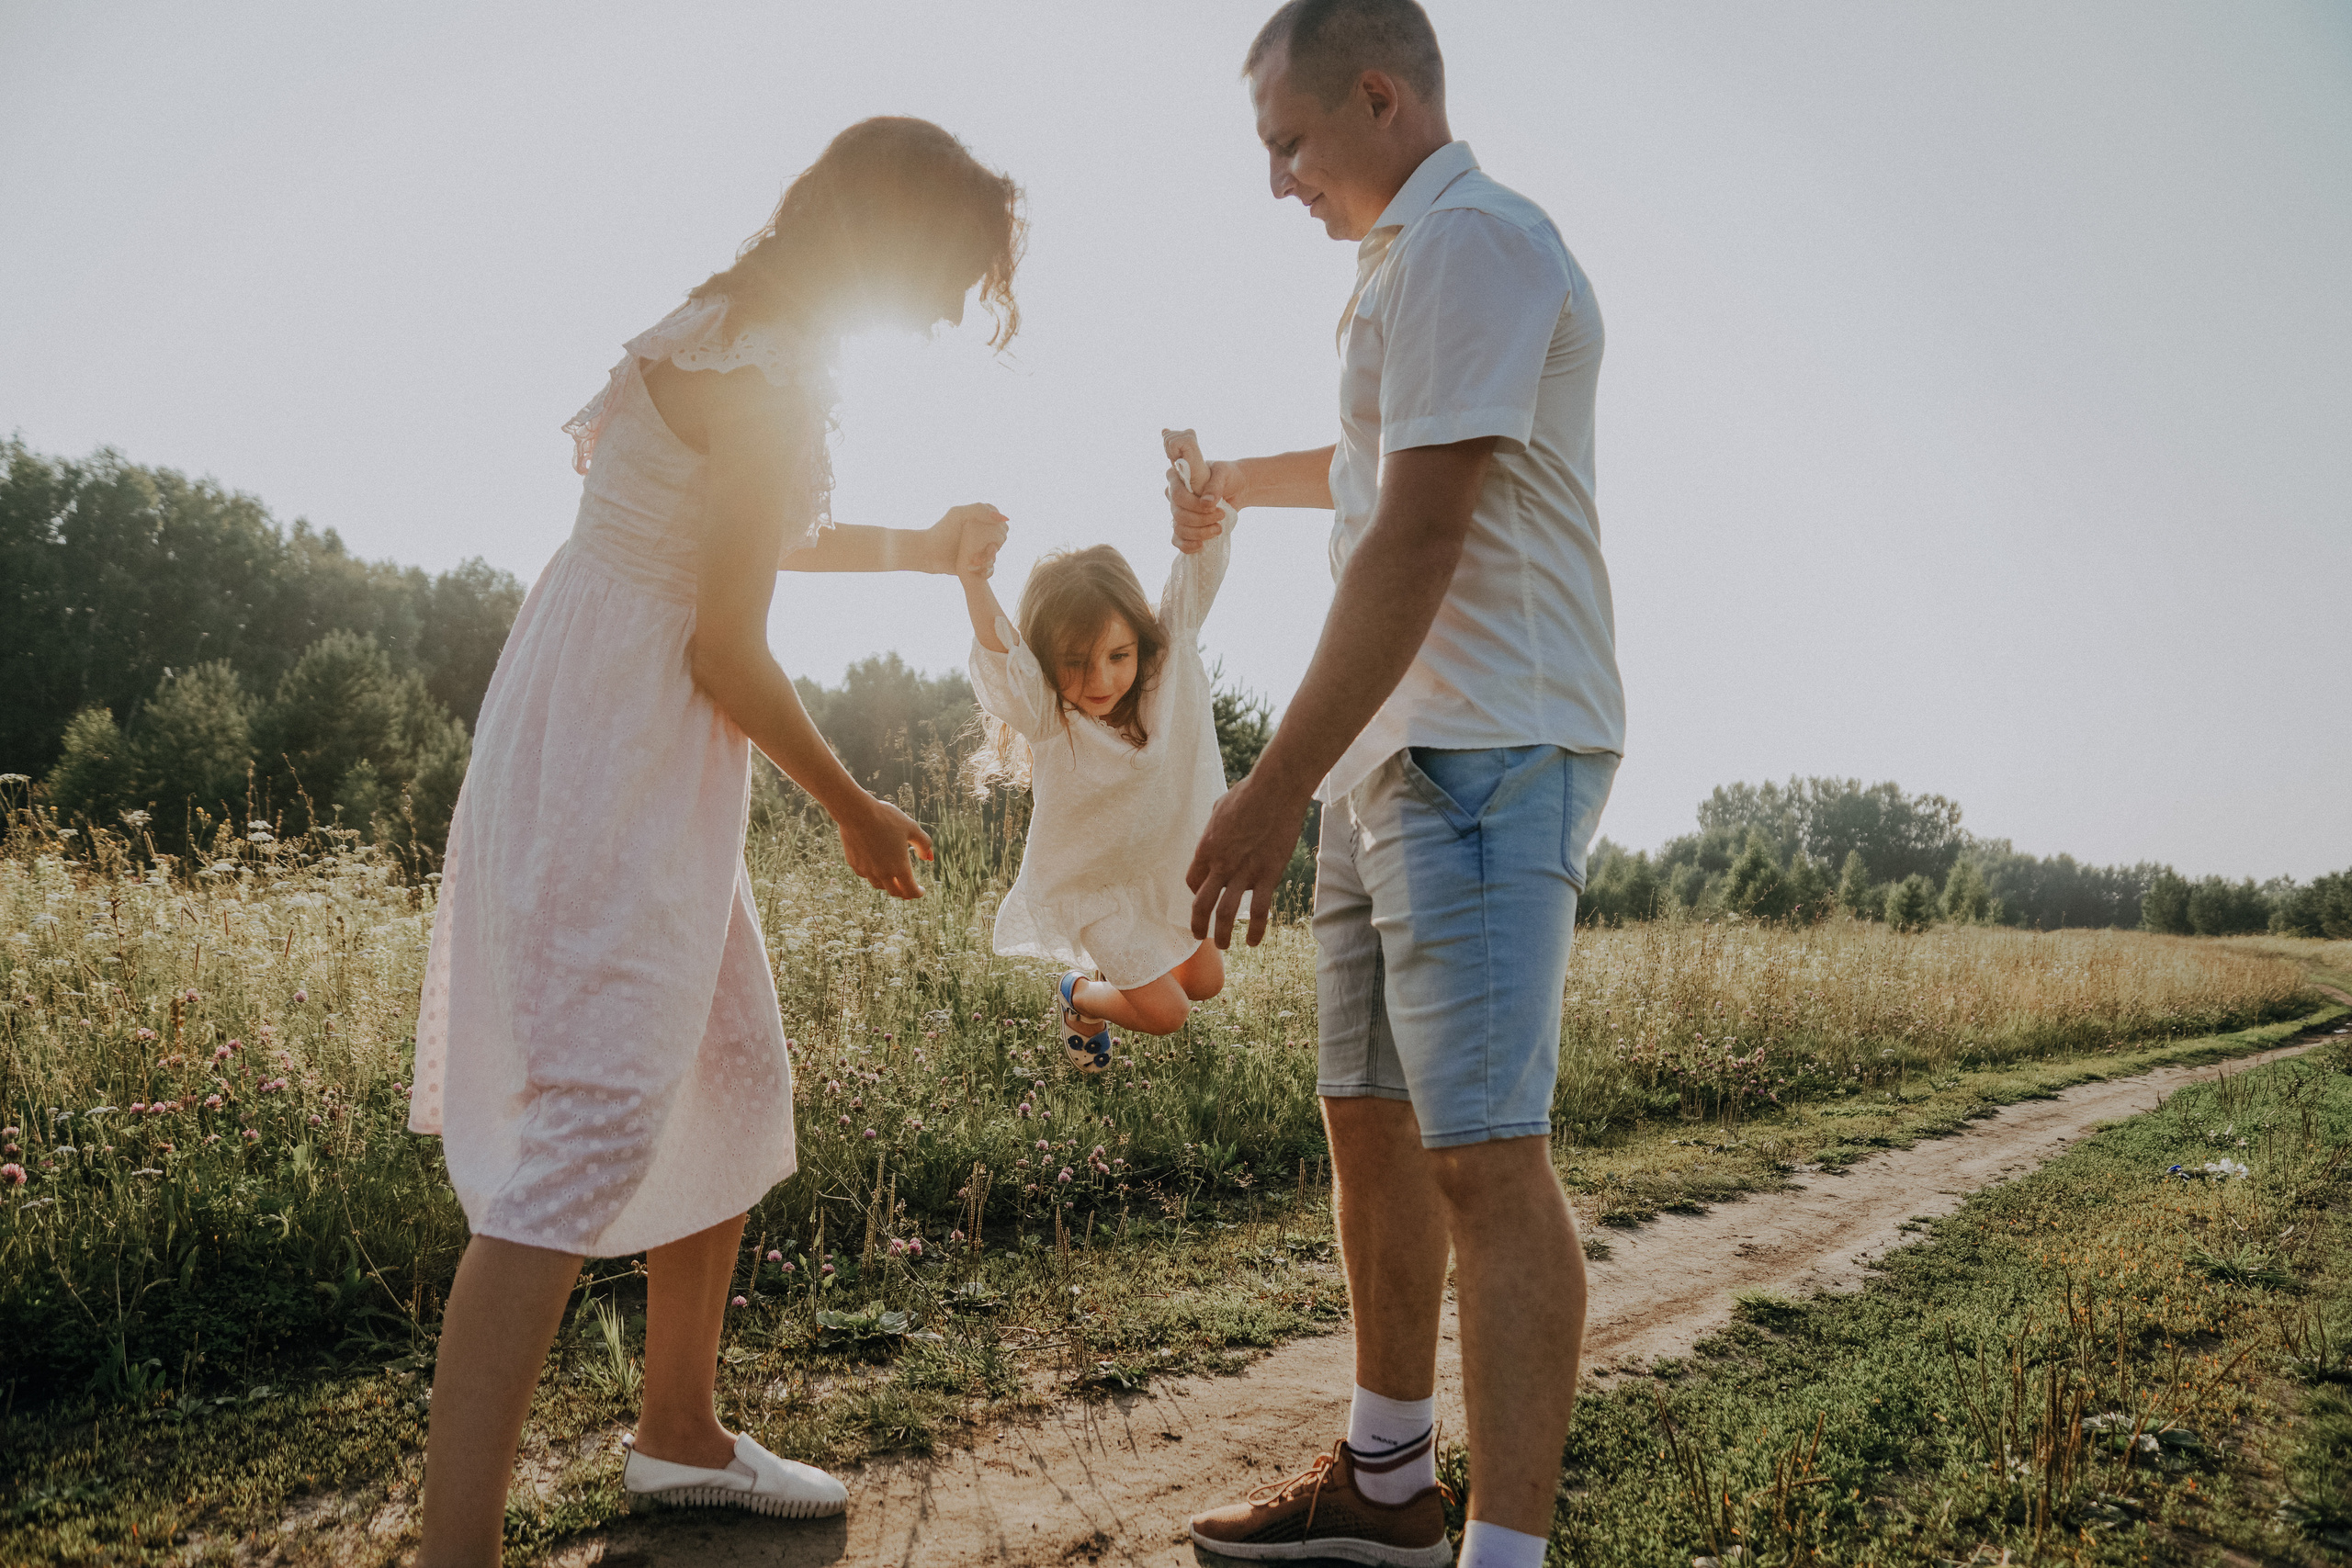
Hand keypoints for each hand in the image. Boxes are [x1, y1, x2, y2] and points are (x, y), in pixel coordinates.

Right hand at [838, 794, 933, 898]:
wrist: (857, 813)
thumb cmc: (887, 818)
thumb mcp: (912, 828)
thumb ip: (924, 844)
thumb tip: (929, 857)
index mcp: (900, 867)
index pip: (911, 891)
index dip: (918, 893)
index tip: (921, 890)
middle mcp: (883, 874)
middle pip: (895, 892)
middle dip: (904, 892)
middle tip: (909, 889)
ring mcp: (867, 871)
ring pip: (879, 885)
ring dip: (888, 884)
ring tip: (893, 879)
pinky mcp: (855, 865)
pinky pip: (866, 875)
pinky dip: (874, 875)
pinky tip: (876, 867)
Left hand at [922, 503, 1008, 576]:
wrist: (929, 553)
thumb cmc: (942, 531)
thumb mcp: (958, 514)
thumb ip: (980, 510)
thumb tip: (1003, 518)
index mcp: (980, 517)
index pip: (1000, 522)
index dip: (998, 530)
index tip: (988, 536)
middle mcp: (982, 532)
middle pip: (1002, 538)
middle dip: (995, 546)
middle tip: (984, 550)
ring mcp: (980, 547)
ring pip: (996, 553)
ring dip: (989, 558)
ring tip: (974, 560)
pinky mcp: (976, 562)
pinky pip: (990, 567)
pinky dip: (986, 569)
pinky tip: (975, 567)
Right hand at [1163, 428, 1240, 555]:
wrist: (1236, 489)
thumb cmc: (1227, 477)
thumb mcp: (1223, 475)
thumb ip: (1215, 486)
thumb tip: (1207, 503)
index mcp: (1177, 478)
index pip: (1177, 495)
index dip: (1193, 504)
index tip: (1213, 506)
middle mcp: (1173, 496)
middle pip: (1179, 514)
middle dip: (1201, 519)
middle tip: (1221, 515)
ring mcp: (1177, 513)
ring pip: (1179, 529)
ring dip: (1200, 533)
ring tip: (1219, 528)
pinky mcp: (1184, 527)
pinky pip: (1177, 540)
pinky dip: (1187, 545)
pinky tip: (1201, 545)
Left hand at [1186, 769, 1311, 947]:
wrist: (1276, 789)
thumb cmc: (1249, 793)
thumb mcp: (1219, 809)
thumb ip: (1215, 829)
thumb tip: (1215, 835)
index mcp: (1206, 847)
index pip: (1192, 881)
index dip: (1195, 893)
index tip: (1202, 897)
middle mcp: (1221, 864)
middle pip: (1201, 903)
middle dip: (1197, 924)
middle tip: (1199, 935)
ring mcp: (1244, 872)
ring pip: (1226, 913)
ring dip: (1223, 934)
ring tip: (1225, 945)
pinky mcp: (1268, 874)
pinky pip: (1259, 910)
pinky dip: (1256, 930)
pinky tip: (1255, 941)